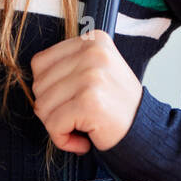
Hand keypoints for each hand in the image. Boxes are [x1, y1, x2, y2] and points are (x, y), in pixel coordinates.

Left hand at [30, 29, 143, 153]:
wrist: (146, 133)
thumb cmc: (116, 106)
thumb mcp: (96, 71)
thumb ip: (68, 66)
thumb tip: (34, 79)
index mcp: (93, 40)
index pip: (40, 63)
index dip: (50, 89)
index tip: (73, 100)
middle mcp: (93, 52)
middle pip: (39, 85)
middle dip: (53, 109)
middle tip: (78, 117)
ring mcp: (91, 76)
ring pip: (43, 106)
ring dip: (57, 126)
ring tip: (82, 126)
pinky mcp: (90, 101)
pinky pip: (54, 125)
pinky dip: (63, 140)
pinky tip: (84, 140)